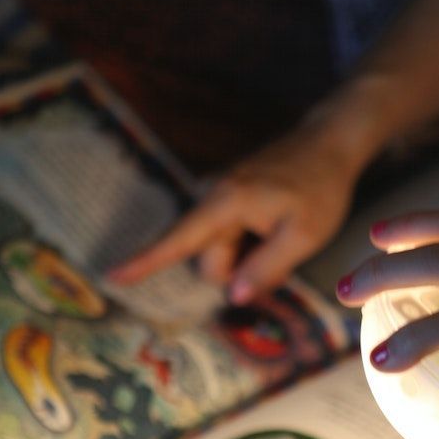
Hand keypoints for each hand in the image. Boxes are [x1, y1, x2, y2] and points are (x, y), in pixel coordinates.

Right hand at [109, 125, 359, 302]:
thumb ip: (267, 268)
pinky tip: (273, 228)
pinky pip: (227, 236)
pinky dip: (248, 243)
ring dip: (247, 256)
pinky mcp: (224, 197)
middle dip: (240, 269)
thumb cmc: (320, 188)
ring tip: (281, 232)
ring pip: (220, 251)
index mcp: (226, 203)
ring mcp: (216, 194)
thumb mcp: (305, 236)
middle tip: (282, 246)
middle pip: (209, 260)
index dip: (145, 261)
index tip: (110, 275)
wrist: (328, 143)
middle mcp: (211, 195)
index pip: (179, 240)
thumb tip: (232, 295)